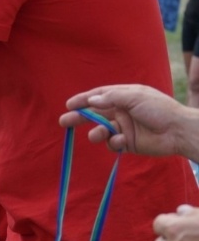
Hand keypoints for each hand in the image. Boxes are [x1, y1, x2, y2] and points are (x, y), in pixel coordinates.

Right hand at [58, 84, 186, 156]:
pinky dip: (113, 143)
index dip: (83, 100)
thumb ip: (111, 98)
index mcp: (123, 97)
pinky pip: (112, 143)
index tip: (69, 105)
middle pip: (95, 114)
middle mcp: (121, 111)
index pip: (98, 97)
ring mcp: (124, 128)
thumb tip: (91, 101)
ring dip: (97, 133)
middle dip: (79, 118)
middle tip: (64, 122)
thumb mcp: (135, 97)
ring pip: (101, 131)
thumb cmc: (159, 109)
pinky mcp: (127, 143)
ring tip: (97, 135)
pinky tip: (121, 141)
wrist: (177, 131)